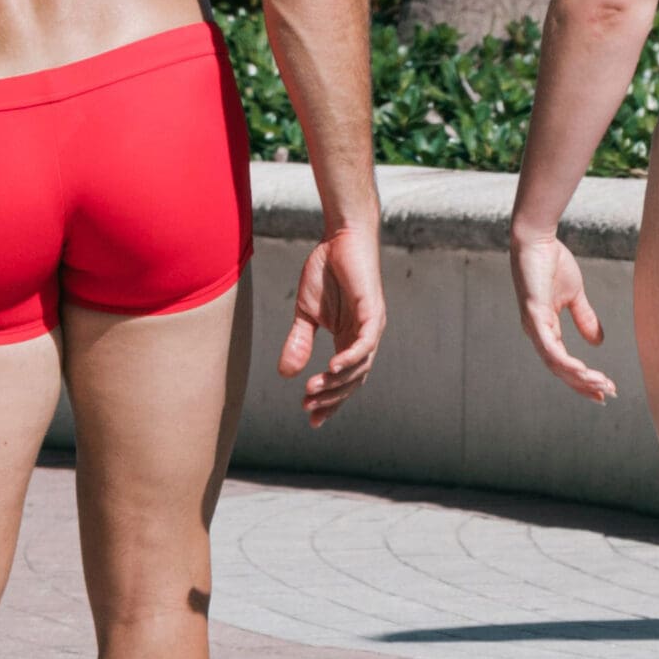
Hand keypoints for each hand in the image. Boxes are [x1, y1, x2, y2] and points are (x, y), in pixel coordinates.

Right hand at [278, 221, 385, 425]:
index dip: (330, 402)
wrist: (339, 237)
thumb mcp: (305, 313)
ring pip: (360, 366)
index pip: (343, 380)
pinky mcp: (373, 310)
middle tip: (308, 408)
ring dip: (337, 382)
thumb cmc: (326, 271)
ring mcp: (372, 325)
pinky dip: (351, 357)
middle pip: (353, 380)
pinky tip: (333, 368)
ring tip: (312, 391)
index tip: (311, 420)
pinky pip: (366, 342)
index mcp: (350, 340)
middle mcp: (365, 338)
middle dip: (331, 398)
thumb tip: (285, 374)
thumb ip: (299, 341)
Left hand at [509, 230, 614, 401]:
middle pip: (560, 370)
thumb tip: (598, 342)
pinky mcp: (534, 315)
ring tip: (601, 385)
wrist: (538, 239)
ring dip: (578, 377)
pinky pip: (549, 347)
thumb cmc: (551, 263)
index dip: (582, 379)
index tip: (604, 390)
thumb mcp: (574, 295)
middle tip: (606, 396)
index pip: (564, 362)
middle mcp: (537, 333)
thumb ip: (584, 318)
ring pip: (555, 363)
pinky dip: (565, 362)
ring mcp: (533, 326)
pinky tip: (582, 371)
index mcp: (545, 329)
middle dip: (583, 385)